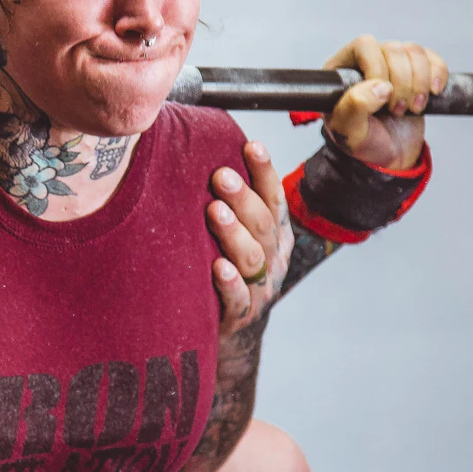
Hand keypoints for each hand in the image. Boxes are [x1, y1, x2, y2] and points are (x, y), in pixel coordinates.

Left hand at [209, 141, 293, 340]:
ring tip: (215, 211)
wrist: (230, 325)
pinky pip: (238, 298)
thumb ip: (228, 202)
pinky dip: (229, 283)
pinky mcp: (241, 314)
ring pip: (252, 257)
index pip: (273, 197)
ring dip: (233, 232)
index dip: (264, 171)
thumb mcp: (237, 232)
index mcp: (275, 233)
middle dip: (242, 197)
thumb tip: (198, 150)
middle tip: (220, 176)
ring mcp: (260, 287)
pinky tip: (218, 267)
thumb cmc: (226, 264)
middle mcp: (273, 257)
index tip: (251, 146)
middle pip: (262, 223)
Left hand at [323, 35, 446, 169]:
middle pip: (393, 49)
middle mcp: (366, 61)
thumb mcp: (349, 133)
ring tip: (413, 108)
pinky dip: (438, 74)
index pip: (364, 46)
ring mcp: (392, 64)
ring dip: (420, 82)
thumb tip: (380, 86)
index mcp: (342, 70)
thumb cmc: (364, 143)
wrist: (389, 156)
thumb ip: (354, 108)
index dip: (378, 68)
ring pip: (414, 52)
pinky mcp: (416, 71)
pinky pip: (432, 59)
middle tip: (398, 111)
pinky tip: (433, 94)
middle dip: (402, 83)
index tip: (383, 100)